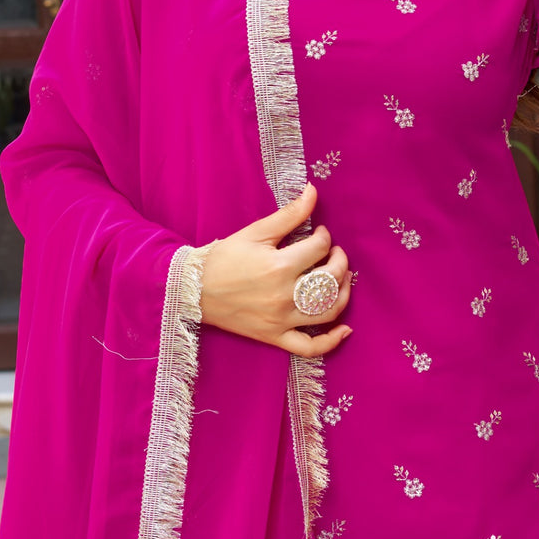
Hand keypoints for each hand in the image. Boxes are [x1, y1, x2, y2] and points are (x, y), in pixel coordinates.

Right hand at [198, 182, 351, 355]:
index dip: (325, 237)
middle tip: (334, 252)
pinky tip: (344, 330)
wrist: (193, 290)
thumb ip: (289, 214)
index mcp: (279, 266)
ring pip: (328, 312)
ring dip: (344, 294)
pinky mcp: (275, 337)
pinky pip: (309, 348)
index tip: (319, 234)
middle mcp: (284, 296)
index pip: (319, 249)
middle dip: (340, 261)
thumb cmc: (223, 259)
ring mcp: (281, 320)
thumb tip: (313, 190)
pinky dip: (330, 342)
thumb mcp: (255, 232)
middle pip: (330, 279)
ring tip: (342, 280)